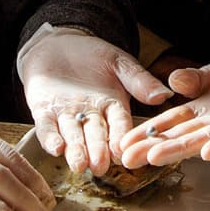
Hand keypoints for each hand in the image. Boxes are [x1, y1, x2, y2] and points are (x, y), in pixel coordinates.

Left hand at [17, 23, 172, 174]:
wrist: (57, 43)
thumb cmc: (91, 53)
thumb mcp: (118, 62)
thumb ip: (139, 79)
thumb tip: (165, 94)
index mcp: (113, 106)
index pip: (120, 125)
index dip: (121, 139)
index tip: (124, 152)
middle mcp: (91, 116)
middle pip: (96, 136)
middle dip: (98, 152)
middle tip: (100, 167)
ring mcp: (67, 116)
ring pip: (72, 137)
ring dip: (75, 152)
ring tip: (79, 165)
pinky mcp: (44, 111)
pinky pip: (46, 127)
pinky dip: (50, 138)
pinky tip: (55, 148)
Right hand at [118, 41, 209, 167]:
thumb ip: (194, 79)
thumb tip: (172, 79)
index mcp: (204, 109)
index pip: (170, 123)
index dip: (147, 132)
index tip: (123, 143)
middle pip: (181, 136)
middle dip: (154, 147)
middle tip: (128, 159)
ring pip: (205, 140)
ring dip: (181, 149)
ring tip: (157, 157)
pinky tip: (208, 152)